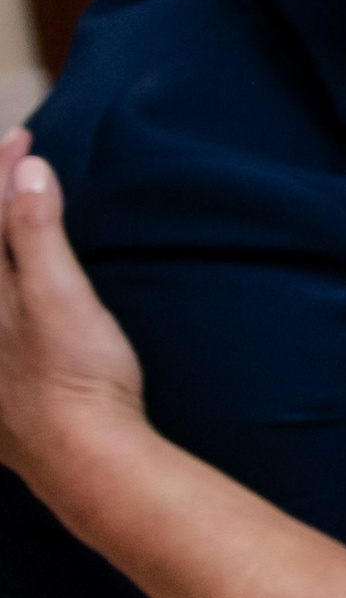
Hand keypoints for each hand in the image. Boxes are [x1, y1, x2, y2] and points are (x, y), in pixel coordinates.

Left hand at [0, 129, 150, 501]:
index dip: (1, 173)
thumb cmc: (75, 377)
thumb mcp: (58, 294)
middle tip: (17, 168)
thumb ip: (36, 232)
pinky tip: (17, 298)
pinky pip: (0, 323)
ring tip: (14, 222)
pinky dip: (9, 283)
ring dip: (1, 245)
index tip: (24, 138)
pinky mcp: (3, 383)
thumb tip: (26, 171)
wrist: (85, 458)